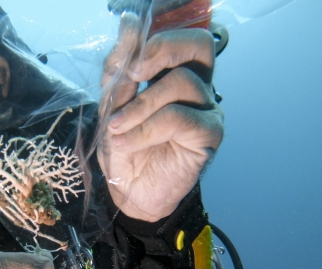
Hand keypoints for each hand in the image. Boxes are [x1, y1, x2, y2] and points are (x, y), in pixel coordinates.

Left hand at [98, 13, 223, 221]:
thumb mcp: (113, 106)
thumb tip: (128, 23)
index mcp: (173, 76)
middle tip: (134, 74)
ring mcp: (206, 111)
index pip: (178, 40)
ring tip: (117, 128)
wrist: (130, 192)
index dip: (154, 39)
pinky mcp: (208, 136)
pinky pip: (180, 118)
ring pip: (183, 82)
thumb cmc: (125, 149)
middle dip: (163, 51)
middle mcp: (196, 89)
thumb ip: (120, 70)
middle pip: (199, 46)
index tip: (126, 61)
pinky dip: (146, 129)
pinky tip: (127, 142)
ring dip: (141, 104)